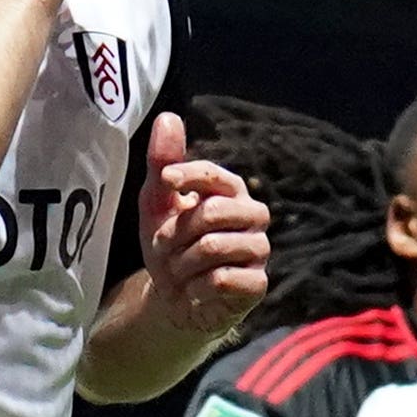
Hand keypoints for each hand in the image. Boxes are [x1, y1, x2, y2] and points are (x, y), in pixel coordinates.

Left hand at [135, 113, 269, 331]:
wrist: (175, 299)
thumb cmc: (171, 246)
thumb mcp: (157, 204)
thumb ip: (162, 163)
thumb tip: (168, 117)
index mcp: (231, 191)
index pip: (215, 175)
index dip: (188, 175)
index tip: (167, 182)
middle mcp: (252, 216)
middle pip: (212, 212)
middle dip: (176, 234)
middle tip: (165, 248)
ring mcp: (258, 250)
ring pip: (215, 247)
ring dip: (182, 263)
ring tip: (179, 271)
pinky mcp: (258, 284)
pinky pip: (223, 279)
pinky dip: (197, 287)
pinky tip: (195, 290)